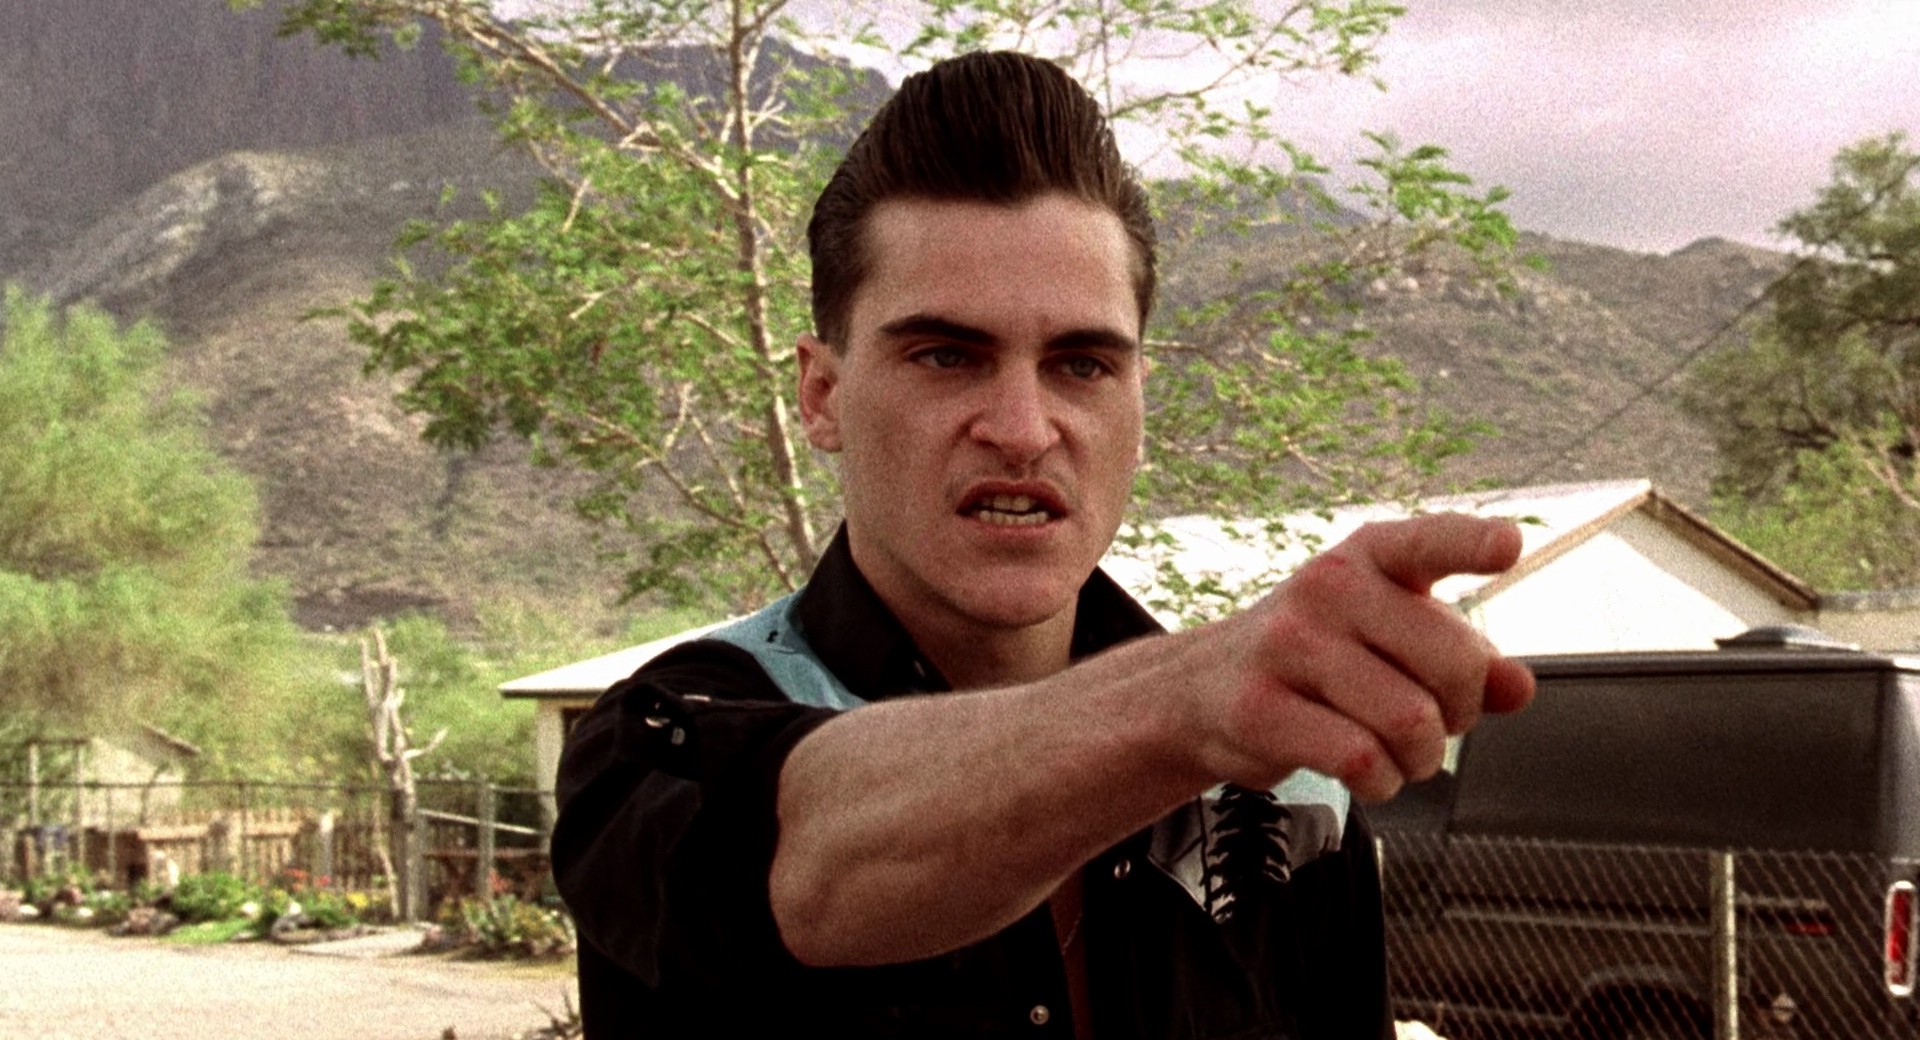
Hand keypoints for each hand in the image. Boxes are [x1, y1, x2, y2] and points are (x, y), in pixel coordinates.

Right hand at [1191, 513, 1534, 801]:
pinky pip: (1359, 758)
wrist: (1202, 690)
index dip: (1471, 542)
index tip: (1509, 546)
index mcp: (1368, 558)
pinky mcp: (1259, 707)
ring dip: (1420, 758)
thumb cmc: (1316, 660)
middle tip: (1434, 724)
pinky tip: (1367, 773)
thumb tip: (1518, 686)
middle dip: (1461, 714)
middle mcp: (1328, 588)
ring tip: (1397, 754)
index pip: (1427, 541)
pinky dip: (1380, 781)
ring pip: (1410, 721)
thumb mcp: (1390, 639)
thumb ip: (1463, 658)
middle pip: (1453, 663)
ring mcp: (1288, 644)